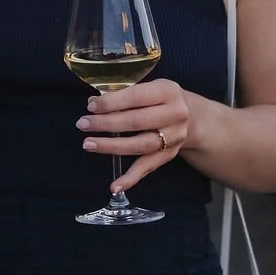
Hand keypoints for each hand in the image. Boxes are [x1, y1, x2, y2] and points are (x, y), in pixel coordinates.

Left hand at [75, 78, 199, 192]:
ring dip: (112, 146)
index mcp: (168, 91)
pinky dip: (131, 178)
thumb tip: (93, 102)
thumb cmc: (160, 99)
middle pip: (137, 121)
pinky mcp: (170, 155)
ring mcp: (174, 137)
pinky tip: (114, 186)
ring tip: (89, 144)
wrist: (192, 116)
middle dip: (107, 123)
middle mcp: (175, 114)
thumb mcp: (149, 88)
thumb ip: (125, 94)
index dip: (112, 102)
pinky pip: (148, 167)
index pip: (137, 97)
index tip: (91, 106)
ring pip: (141, 144)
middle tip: (83, 124)